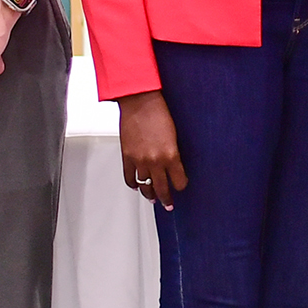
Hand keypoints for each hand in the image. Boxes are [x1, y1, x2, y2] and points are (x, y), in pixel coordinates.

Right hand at [116, 91, 185, 207]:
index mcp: (171, 155)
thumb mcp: (174, 134)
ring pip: (145, 186)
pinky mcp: (127, 157)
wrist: (140, 102)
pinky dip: (133, 184)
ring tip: (152, 198)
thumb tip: (173, 163)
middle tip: (169, 204)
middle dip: (167, 198)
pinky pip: (129, 178)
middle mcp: (155, 161)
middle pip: (162, 188)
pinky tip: (137, 186)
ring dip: (149, 194)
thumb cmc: (158, 112)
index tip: (181, 185)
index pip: (179, 180)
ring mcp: (139, 161)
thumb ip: (173, 151)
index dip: (181, 185)